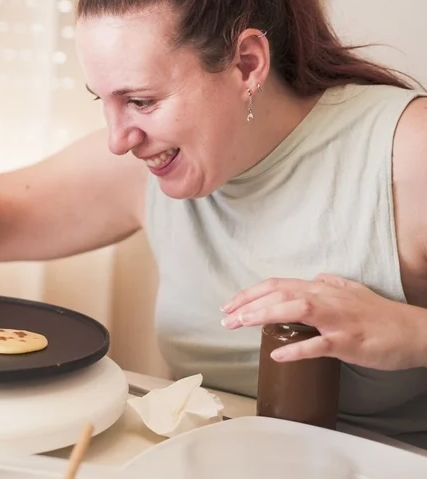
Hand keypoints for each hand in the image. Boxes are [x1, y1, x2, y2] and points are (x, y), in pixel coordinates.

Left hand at [221, 273, 424, 370]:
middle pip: (279, 294)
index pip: (278, 285)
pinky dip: (296, 349)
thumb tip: (314, 278)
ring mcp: (337, 319)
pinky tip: (277, 354)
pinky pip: (319, 345)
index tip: (229, 305)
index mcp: (322, 289)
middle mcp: (326, 298)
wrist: (415, 331)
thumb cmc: (381, 315)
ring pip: (294, 310)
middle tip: (225, 318)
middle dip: (248, 305)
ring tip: (239, 326)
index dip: (250, 293)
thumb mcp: (353, 292)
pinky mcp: (349, 341)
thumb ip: (331, 285)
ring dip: (263, 316)